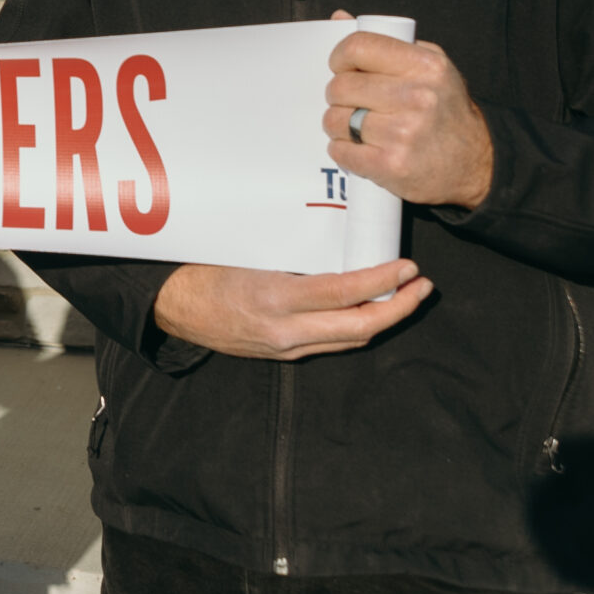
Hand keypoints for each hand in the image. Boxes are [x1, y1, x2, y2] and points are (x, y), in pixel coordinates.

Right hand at [152, 260, 432, 359]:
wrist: (171, 306)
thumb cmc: (202, 268)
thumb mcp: (246, 253)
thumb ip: (290, 256)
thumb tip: (336, 239)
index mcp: (274, 297)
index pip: (345, 293)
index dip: (382, 281)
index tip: (407, 267)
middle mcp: (284, 330)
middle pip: (360, 328)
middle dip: (399, 309)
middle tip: (422, 286)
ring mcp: (284, 346)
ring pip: (350, 341)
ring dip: (383, 320)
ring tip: (405, 297)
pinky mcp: (282, 354)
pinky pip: (330, 344)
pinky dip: (356, 327)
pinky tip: (367, 310)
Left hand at [323, 11, 493, 207]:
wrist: (475, 162)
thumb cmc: (444, 110)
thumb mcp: (429, 66)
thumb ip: (386, 43)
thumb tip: (340, 18)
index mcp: (426, 66)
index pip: (358, 46)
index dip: (340, 57)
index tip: (342, 68)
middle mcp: (417, 97)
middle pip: (340, 86)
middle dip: (339, 96)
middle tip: (354, 103)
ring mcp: (404, 133)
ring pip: (335, 120)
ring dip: (339, 125)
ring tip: (360, 127)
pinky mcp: (391, 165)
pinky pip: (341, 151)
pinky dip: (344, 150)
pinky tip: (362, 148)